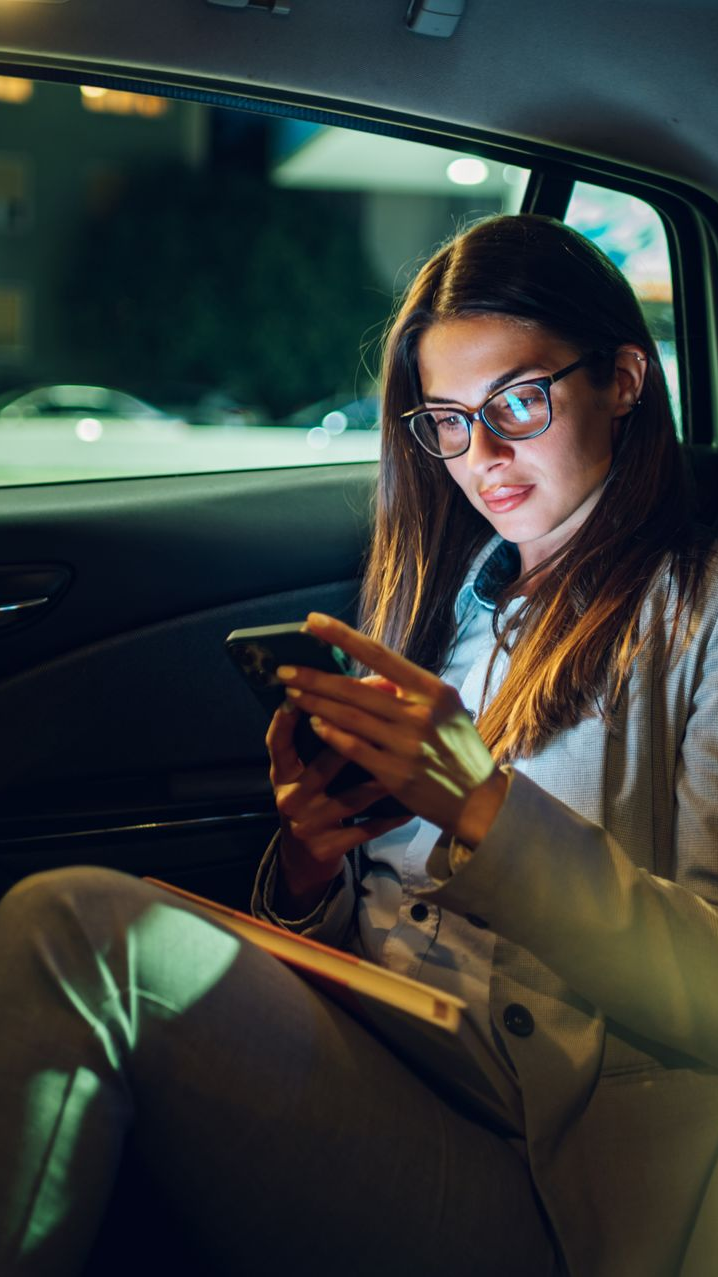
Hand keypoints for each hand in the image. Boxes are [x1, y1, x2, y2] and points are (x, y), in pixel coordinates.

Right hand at [266, 694, 412, 913]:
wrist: (306, 855)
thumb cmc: (313, 797)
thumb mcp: (304, 770)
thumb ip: (319, 737)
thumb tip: (348, 689)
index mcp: (281, 775)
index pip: (278, 744)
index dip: (285, 721)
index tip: (298, 697)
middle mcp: (290, 799)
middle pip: (322, 768)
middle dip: (351, 745)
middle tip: (381, 725)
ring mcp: (308, 825)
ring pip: (351, 799)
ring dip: (380, 782)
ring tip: (408, 765)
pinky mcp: (328, 848)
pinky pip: (366, 830)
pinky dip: (390, 819)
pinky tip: (411, 808)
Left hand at [276, 613, 507, 844]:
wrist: (480, 801)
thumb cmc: (459, 750)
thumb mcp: (446, 710)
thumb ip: (410, 692)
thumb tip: (371, 677)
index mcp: (432, 689)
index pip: (378, 654)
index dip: (341, 636)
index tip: (311, 621)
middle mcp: (420, 713)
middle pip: (354, 688)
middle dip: (314, 677)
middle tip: (283, 669)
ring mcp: (407, 744)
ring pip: (349, 717)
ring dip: (315, 703)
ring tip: (291, 693)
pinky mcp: (395, 774)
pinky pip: (354, 749)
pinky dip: (331, 734)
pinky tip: (314, 723)